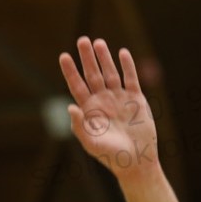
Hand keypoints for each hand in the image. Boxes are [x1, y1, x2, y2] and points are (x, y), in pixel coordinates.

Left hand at [58, 37, 158, 174]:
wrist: (136, 161)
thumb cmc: (111, 155)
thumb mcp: (91, 143)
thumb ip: (79, 126)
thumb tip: (69, 107)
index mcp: (89, 109)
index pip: (77, 85)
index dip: (70, 71)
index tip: (64, 56)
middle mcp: (103, 100)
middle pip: (93, 74)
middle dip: (87, 58)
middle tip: (82, 40)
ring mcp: (120, 98)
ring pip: (110, 73)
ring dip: (105, 58)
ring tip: (99, 43)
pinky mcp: (136, 99)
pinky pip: (131, 79)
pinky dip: (127, 66)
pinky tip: (123, 53)